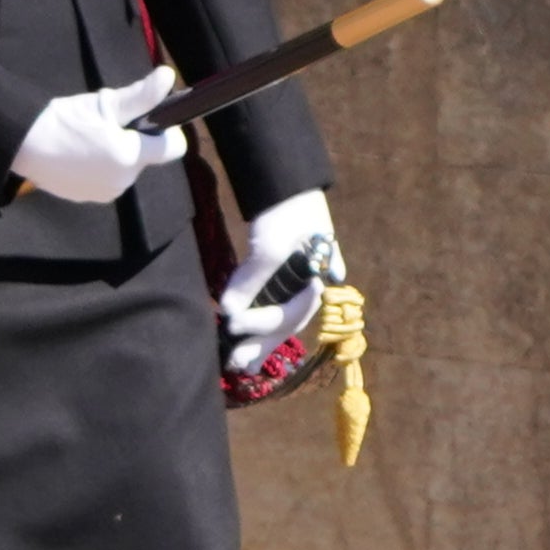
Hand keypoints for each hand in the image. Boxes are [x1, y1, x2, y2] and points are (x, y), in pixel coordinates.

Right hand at [10, 70, 187, 206]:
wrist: (22, 146)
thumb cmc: (65, 121)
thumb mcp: (105, 103)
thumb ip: (141, 95)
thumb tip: (167, 75)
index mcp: (131, 156)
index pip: (174, 148)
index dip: (167, 131)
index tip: (148, 119)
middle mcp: (123, 181)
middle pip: (146, 157)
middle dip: (135, 141)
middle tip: (106, 124)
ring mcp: (104, 193)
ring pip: (126, 168)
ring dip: (117, 154)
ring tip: (89, 138)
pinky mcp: (87, 198)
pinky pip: (106, 180)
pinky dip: (99, 167)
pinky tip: (78, 154)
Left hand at [220, 186, 339, 372]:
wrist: (287, 184)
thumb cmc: (286, 212)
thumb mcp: (269, 245)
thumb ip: (251, 278)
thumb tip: (229, 312)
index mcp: (321, 276)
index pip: (295, 311)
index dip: (266, 321)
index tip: (235, 322)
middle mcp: (313, 284)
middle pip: (289, 321)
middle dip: (262, 343)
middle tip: (236, 363)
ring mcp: (298, 283)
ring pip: (280, 319)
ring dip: (260, 341)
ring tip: (239, 364)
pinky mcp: (281, 280)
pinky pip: (271, 307)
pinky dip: (258, 325)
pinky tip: (244, 345)